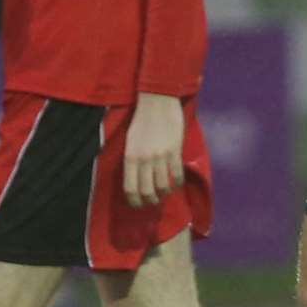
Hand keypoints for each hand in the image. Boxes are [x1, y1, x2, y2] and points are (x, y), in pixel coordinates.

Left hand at [124, 92, 184, 206]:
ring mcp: (161, 156)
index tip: (138, 204)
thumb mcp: (129, 141)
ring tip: (164, 192)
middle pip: (147, 191)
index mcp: (130, 157)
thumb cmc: (141, 120)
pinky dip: (177, 183)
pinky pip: (177, 175)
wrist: (157, 102)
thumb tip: (135, 179)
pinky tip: (176, 183)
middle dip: (150, 201)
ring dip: (164, 193)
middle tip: (153, 201)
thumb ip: (131, 160)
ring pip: (163, 186)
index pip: (130, 188)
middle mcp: (144, 159)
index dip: (134, 201)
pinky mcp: (175, 151)